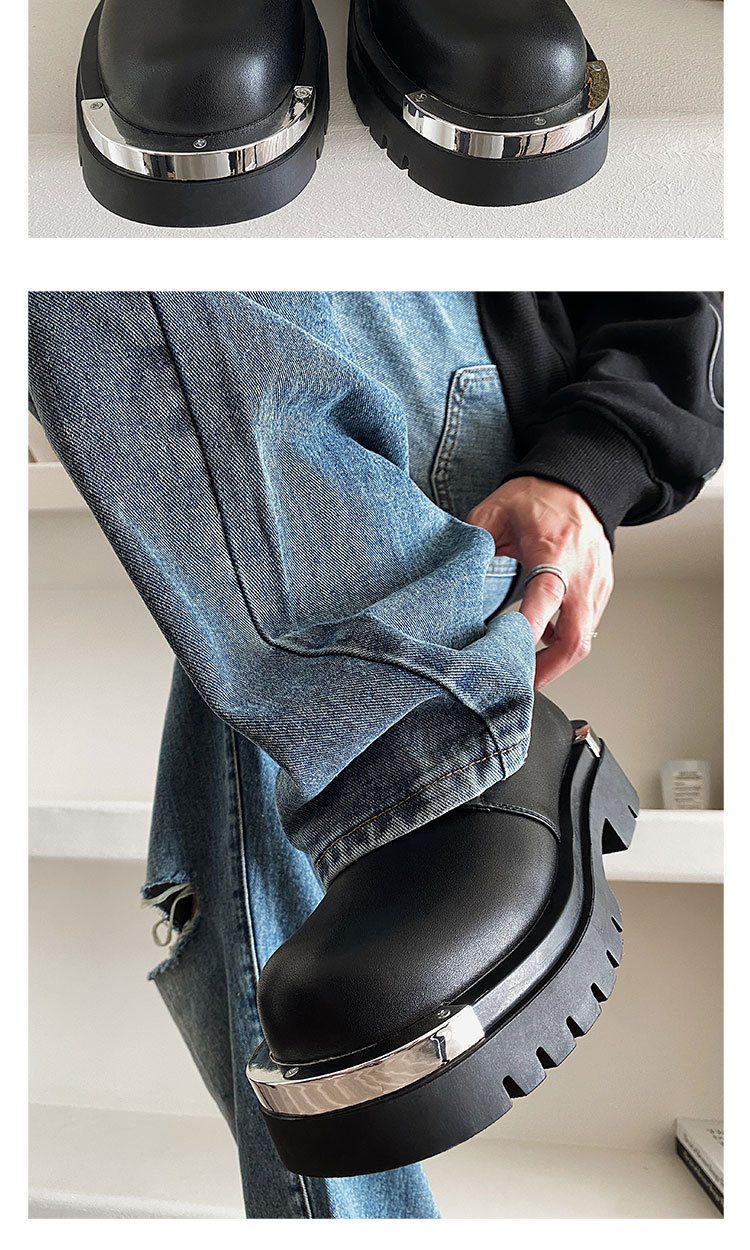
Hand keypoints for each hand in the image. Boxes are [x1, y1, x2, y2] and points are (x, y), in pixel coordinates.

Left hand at [466, 476, 612, 688]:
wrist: (580, 482)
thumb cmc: (538, 497)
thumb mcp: (494, 511)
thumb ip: (475, 546)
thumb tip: (458, 580)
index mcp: (554, 552)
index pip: (545, 600)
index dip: (527, 633)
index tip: (506, 656)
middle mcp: (581, 573)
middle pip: (576, 639)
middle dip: (548, 669)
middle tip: (521, 684)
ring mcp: (597, 584)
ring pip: (584, 639)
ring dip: (557, 659)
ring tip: (527, 669)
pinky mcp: (602, 589)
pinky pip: (587, 625)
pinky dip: (566, 639)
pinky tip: (544, 640)